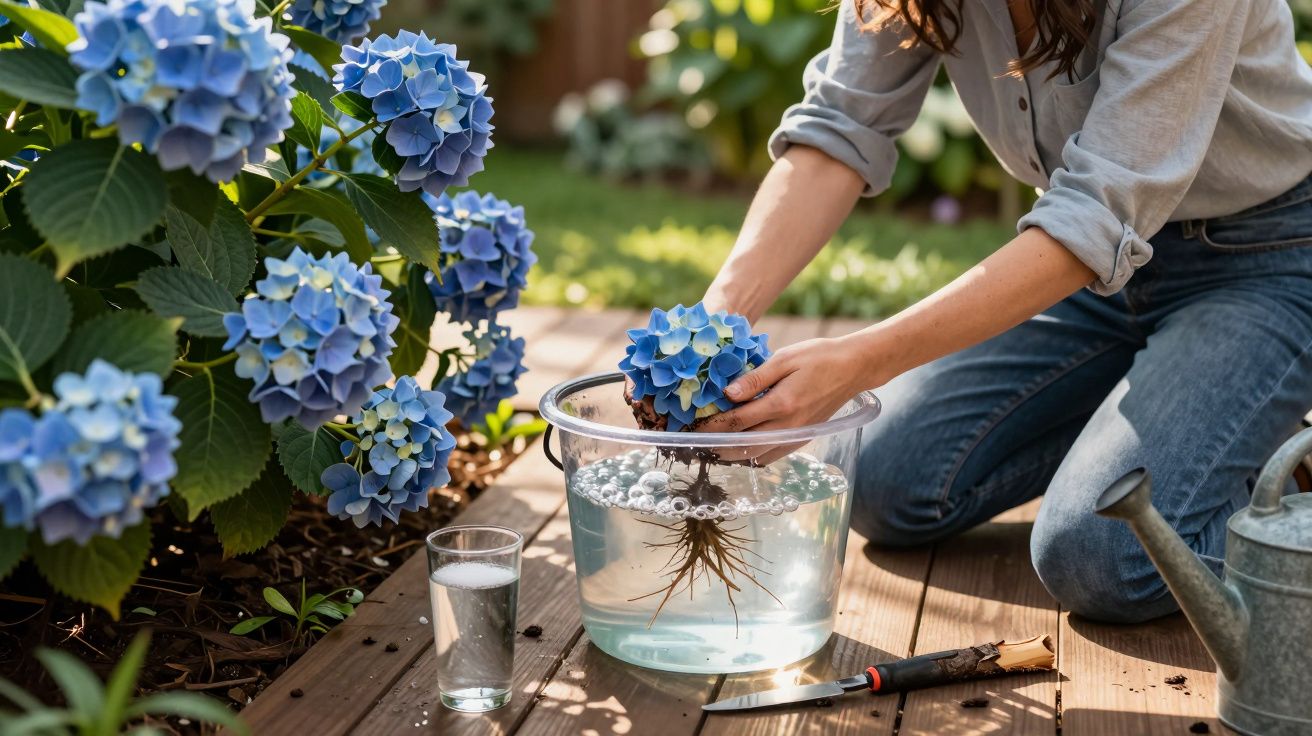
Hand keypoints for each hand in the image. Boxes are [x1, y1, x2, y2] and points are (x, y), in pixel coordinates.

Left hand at [695, 335, 879, 461]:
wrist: (853, 368)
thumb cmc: (818, 357)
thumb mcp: (784, 358)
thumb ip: (755, 378)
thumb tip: (727, 393)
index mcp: (782, 404)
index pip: (737, 422)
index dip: (712, 426)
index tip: (695, 425)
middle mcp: (789, 426)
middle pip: (743, 446)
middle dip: (717, 446)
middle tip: (698, 441)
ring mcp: (797, 436)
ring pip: (757, 457)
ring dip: (733, 455)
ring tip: (714, 447)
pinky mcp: (803, 438)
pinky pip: (773, 456)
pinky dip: (753, 457)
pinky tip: (741, 448)